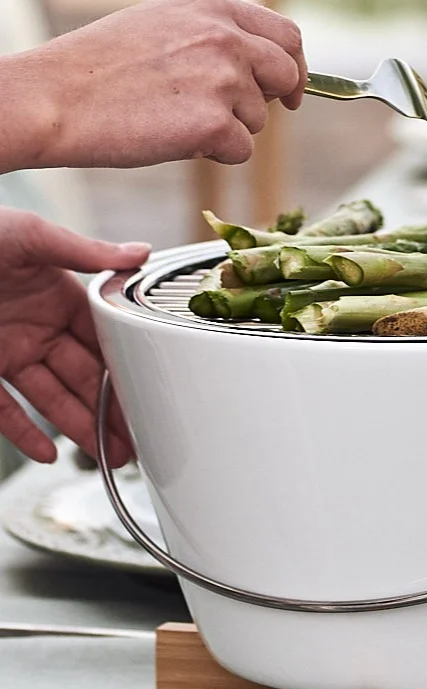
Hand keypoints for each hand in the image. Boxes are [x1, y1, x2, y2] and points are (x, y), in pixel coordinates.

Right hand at [0, 0, 306, 169]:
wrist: (56, 97)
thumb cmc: (98, 66)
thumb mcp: (162, 24)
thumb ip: (213, 34)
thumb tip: (256, 61)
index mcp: (215, 8)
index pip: (285, 34)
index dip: (293, 64)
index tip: (290, 89)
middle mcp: (228, 38)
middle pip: (285, 74)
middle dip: (275, 100)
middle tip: (245, 119)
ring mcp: (225, 79)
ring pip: (257, 119)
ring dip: (227, 129)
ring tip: (173, 121)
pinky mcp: (215, 123)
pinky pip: (239, 151)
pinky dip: (213, 154)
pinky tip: (172, 140)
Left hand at [0, 210, 147, 463]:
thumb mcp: (32, 235)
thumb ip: (85, 251)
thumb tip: (139, 253)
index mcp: (58, 295)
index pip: (103, 337)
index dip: (126, 364)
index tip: (149, 389)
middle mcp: (37, 328)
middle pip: (83, 376)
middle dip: (111, 407)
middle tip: (138, 435)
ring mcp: (8, 352)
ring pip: (51, 399)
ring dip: (80, 426)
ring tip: (109, 454)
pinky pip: (4, 412)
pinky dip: (26, 434)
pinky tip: (49, 452)